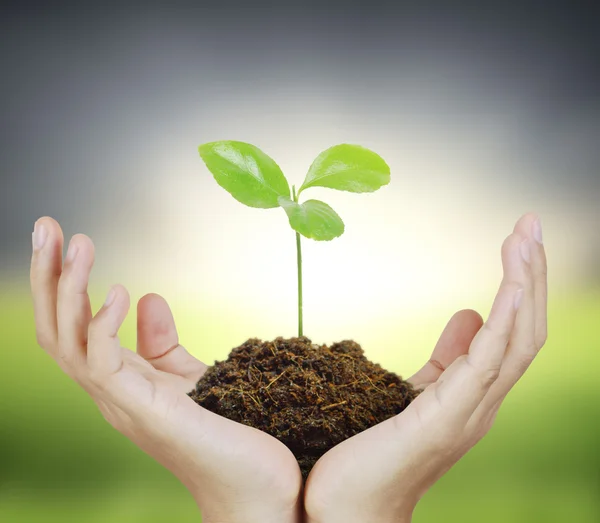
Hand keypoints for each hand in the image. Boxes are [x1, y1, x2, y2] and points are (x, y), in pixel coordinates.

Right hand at [30, 217, 302, 522]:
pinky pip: (103, 366)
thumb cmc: (226, 433)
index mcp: (119, 381)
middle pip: (58, 330)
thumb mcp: (189, 376)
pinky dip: (102, 326)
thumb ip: (162, 344)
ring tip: (77, 244)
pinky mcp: (144, 412)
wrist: (258, 488)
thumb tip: (149, 298)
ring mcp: (122, 405)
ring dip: (68, 290)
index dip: (63, 283)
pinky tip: (118, 292)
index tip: (65, 236)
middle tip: (48, 224)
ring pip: (69, 343)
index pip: (73, 326)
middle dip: (49, 276)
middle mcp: (110, 393)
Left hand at [304, 213, 547, 522]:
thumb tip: (468, 312)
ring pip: (516, 340)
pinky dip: (504, 320)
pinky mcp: (443, 418)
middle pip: (524, 329)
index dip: (521, 284)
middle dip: (530, 274)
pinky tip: (511, 284)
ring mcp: (468, 412)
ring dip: (524, 285)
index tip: (519, 240)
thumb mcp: (418, 391)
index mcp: (475, 392)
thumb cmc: (376, 452)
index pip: (513, 330)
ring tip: (526, 237)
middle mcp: (482, 402)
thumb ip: (448, 357)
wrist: (348, 508)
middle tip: (531, 224)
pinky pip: (488, 363)